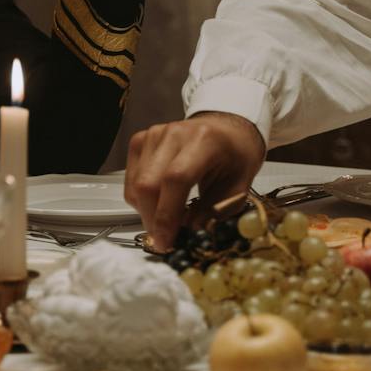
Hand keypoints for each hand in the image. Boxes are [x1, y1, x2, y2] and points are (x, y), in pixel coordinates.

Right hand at [123, 112, 265, 250]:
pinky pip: (130, 179)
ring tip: (165, 222)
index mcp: (205, 141)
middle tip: (164, 241)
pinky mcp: (141, 140)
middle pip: (148, 183)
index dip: (167, 215)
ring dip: (146, 212)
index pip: (175, 179)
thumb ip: (214, 211)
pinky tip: (159, 202)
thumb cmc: (236, 155)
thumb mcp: (239, 186)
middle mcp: (174, 133)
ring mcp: (154, 135)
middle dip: (152, 220)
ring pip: (136, 185)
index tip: (166, 242)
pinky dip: (141, 199)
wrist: (226, 128)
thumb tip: (190, 231)